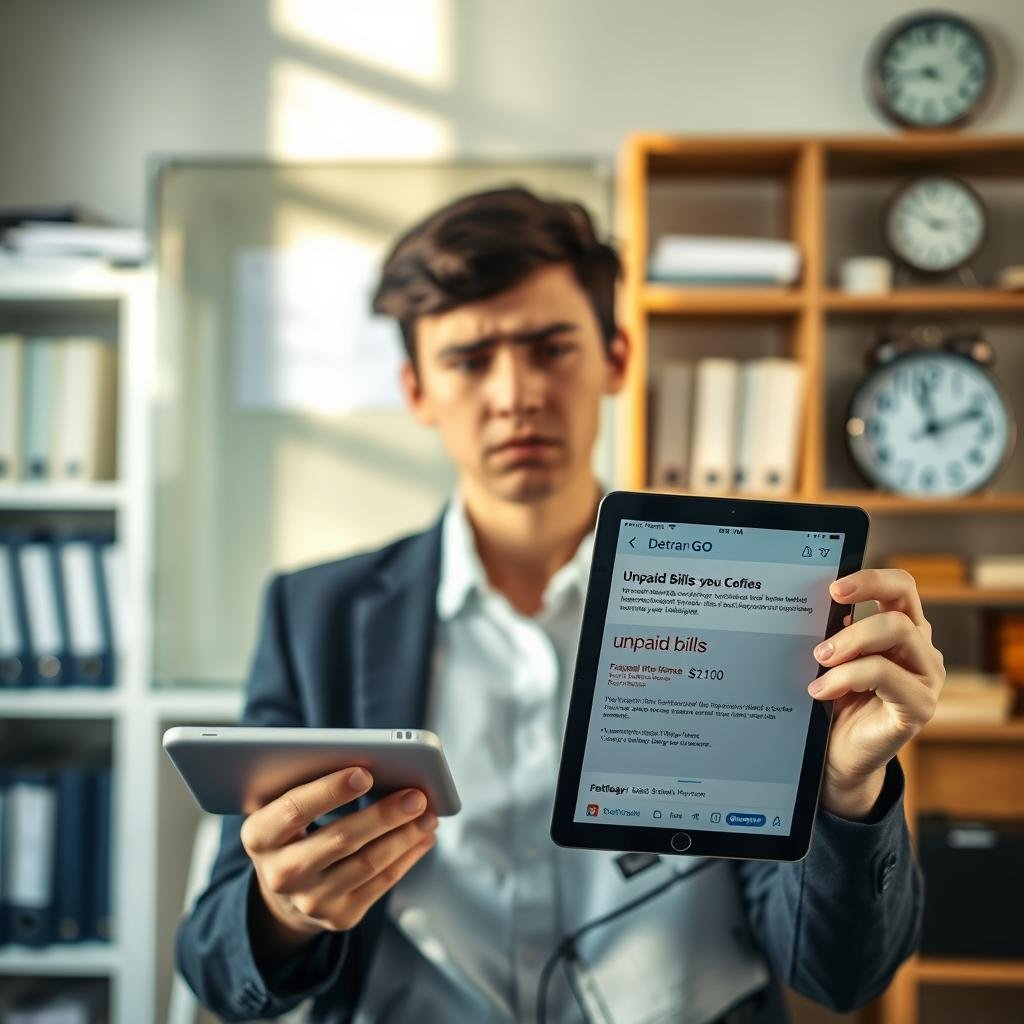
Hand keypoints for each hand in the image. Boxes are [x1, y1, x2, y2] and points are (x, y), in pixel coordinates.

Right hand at [241, 767, 437, 957]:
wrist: (285, 888)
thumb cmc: (293, 827)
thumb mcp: (283, 806)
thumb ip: (311, 784)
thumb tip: (372, 763)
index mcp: (259, 836)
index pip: (294, 810)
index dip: (330, 791)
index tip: (365, 773)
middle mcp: (281, 873)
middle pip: (340, 839)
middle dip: (383, 815)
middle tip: (416, 795)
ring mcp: (310, 900)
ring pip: (367, 864)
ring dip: (405, 836)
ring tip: (429, 814)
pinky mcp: (339, 917)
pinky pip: (381, 883)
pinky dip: (407, 856)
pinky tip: (423, 836)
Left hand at [807, 569, 944, 818]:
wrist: (840, 753)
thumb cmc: (837, 700)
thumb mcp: (833, 658)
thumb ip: (836, 632)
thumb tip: (823, 607)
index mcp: (902, 629)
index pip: (901, 587)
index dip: (871, 579)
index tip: (834, 586)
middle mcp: (921, 649)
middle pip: (902, 607)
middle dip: (858, 608)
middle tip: (822, 631)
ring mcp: (927, 677)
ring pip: (898, 632)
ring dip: (850, 644)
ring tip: (819, 663)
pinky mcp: (921, 706)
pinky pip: (886, 674)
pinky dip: (847, 677)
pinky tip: (821, 690)